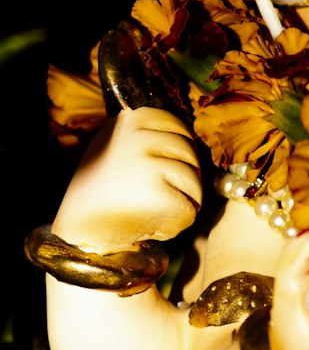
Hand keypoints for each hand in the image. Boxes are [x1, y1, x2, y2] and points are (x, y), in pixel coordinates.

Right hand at [53, 107, 202, 251]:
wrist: (74, 227)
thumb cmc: (96, 192)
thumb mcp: (113, 148)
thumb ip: (144, 138)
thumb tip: (185, 138)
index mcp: (128, 121)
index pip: (177, 126)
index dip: (181, 150)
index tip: (174, 168)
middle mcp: (137, 136)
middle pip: (188, 152)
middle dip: (188, 176)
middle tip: (171, 197)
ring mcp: (146, 162)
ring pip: (192, 179)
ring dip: (187, 199)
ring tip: (164, 213)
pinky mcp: (155, 192)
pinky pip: (188, 207)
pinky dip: (180, 222)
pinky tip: (158, 228)